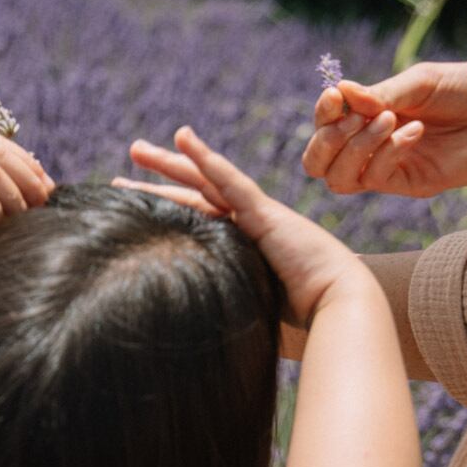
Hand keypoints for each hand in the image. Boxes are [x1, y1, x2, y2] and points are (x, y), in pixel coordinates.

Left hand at [120, 126, 363, 326]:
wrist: (339, 311)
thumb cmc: (300, 323)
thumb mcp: (245, 312)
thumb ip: (219, 308)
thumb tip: (179, 328)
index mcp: (239, 248)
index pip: (193, 221)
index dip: (163, 211)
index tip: (131, 207)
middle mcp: (245, 226)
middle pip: (194, 195)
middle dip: (159, 180)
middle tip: (128, 164)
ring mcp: (255, 217)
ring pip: (205, 182)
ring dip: (171, 163)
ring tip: (137, 150)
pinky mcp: (265, 215)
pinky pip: (230, 181)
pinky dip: (206, 159)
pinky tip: (183, 138)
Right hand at [301, 60, 466, 197]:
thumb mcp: (420, 83)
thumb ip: (378, 94)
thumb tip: (338, 93)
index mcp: (371, 116)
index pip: (325, 126)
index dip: (322, 115)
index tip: (333, 97)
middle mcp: (374, 146)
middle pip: (319, 163)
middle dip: (326, 141)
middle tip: (350, 119)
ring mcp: (391, 168)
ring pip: (340, 178)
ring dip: (356, 146)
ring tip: (389, 119)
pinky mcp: (412, 185)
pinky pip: (377, 179)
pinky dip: (387, 153)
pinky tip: (414, 131)